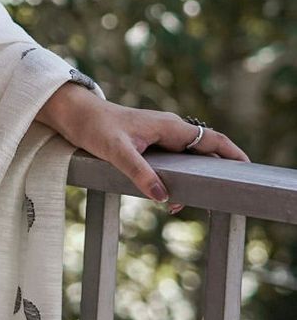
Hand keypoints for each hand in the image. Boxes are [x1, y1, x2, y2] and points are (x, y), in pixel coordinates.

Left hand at [36, 84, 250, 211]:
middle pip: (204, 150)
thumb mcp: (115, 151)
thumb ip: (139, 171)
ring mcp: (158, 135)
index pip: (211, 139)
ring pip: (187, 158)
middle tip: (218, 197)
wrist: (73, 114)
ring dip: (192, 178)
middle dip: (215, 172)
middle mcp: (168, 129)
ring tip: (181, 205)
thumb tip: (162, 196)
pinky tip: (167, 195)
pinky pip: (172, 160)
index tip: (247, 169)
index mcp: (168, 126)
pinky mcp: (147, 143)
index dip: (232, 153)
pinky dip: (177, 177)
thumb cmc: (93, 127)